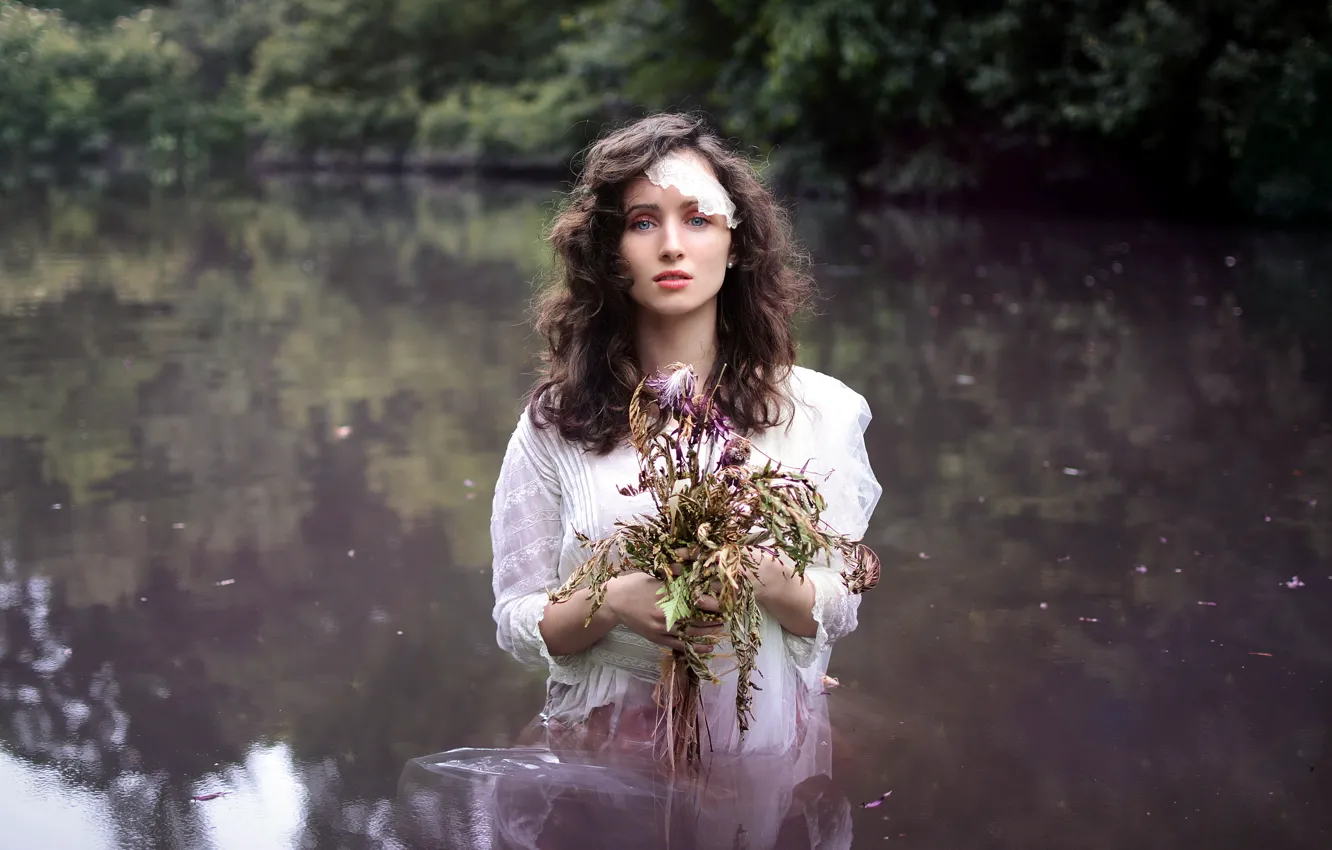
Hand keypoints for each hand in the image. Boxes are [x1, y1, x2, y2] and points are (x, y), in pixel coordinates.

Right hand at [605, 571, 723, 654]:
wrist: (616, 600)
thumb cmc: (637, 584)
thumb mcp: (658, 577)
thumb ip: (678, 579)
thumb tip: (699, 577)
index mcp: (668, 595)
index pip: (698, 600)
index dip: (714, 603)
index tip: (726, 601)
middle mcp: (666, 612)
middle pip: (697, 618)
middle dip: (714, 618)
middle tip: (727, 615)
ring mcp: (661, 628)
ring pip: (691, 633)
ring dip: (708, 632)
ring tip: (721, 629)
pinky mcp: (656, 638)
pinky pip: (679, 645)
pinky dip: (695, 647)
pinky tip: (708, 646)